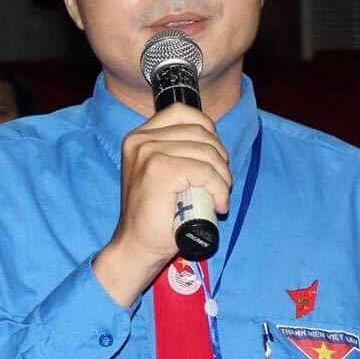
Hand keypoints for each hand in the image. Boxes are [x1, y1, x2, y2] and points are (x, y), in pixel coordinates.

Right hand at [93, 103, 231, 305]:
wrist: (136, 246)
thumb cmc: (155, 215)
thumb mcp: (162, 172)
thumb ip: (177, 151)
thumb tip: (213, 139)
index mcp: (139, 136)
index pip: (182, 112)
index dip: (207, 129)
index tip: (214, 156)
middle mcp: (140, 140)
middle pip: (200, 131)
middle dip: (220, 158)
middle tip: (220, 184)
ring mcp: (148, 153)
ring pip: (206, 152)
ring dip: (223, 177)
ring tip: (218, 197)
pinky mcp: (159, 170)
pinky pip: (205, 171)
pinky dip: (219, 189)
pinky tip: (218, 205)